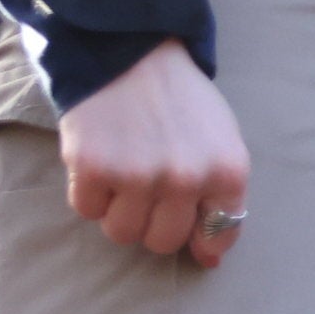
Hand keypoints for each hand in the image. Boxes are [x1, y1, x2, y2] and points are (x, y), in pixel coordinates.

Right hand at [60, 43, 246, 268]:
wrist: (131, 54)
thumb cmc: (180, 102)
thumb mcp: (222, 141)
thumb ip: (221, 197)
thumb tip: (209, 259)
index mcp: (227, 171)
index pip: (219, 233)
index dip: (199, 235)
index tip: (186, 223)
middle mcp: (186, 178)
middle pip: (163, 241)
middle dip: (153, 222)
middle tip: (146, 189)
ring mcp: (138, 175)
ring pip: (122, 232)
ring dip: (118, 210)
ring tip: (123, 173)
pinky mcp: (93, 167)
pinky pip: (87, 209)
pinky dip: (89, 192)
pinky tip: (100, 160)